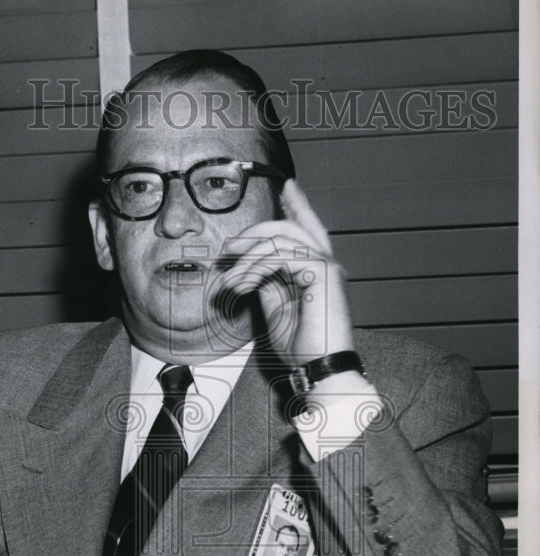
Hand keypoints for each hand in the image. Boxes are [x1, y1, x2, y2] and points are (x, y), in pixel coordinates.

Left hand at [221, 178, 354, 364]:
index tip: (286, 187)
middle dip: (254, 232)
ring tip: (229, 279)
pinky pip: (280, 256)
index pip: (307, 228)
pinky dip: (254, 269)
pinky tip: (241, 286)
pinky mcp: (322, 272)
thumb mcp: (277, 308)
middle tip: (228, 246)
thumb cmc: (301, 346)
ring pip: (280, 239)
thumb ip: (269, 282)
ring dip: (247, 257)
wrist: (320, 368)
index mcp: (318, 269)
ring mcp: (326, 265)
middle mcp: (326, 262)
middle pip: (288, 227)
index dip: (298, 205)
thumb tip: (251, 267)